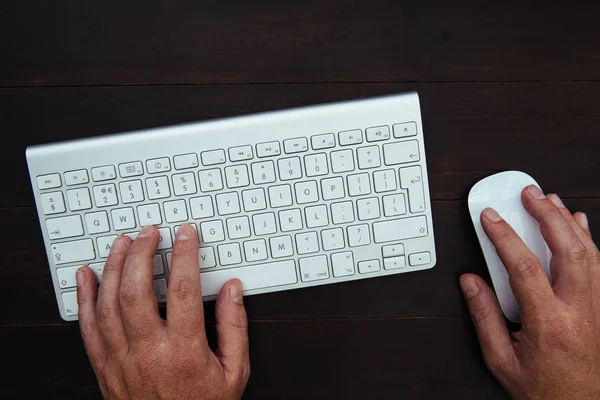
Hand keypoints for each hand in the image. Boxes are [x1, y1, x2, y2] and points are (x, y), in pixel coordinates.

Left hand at [75, 224, 249, 398]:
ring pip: (108, 304)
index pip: (183, 291)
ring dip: (113, 267)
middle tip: (149, 233)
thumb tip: (233, 291)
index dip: (185, 255)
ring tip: (122, 243)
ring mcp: (122, 361)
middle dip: (140, 253)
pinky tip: (87, 275)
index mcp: (185, 352)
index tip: (186, 235)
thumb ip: (235, 327)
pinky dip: (84, 298)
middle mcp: (149, 354)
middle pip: (136, 291)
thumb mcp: (234, 372)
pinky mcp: (105, 369)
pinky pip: (88, 328)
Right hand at [460, 185, 599, 398]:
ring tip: (551, 200)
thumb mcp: (501, 360)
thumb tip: (470, 282)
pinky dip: (589, 240)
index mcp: (549, 324)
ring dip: (568, 222)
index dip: (504, 236)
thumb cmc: (544, 389)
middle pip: (567, 250)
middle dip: (546, 215)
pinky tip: (579, 225)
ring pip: (589, 253)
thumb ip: (484, 317)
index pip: (524, 267)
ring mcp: (598, 308)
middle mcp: (579, 311)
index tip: (491, 217)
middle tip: (530, 194)